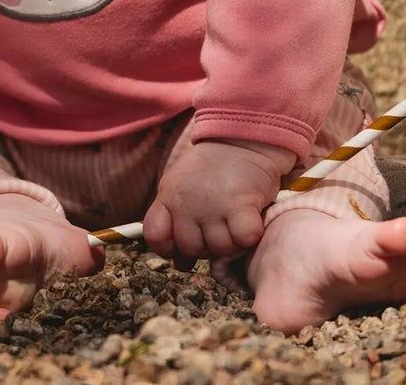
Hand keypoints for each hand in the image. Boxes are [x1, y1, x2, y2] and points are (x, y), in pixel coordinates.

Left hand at [143, 137, 294, 262]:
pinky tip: (250, 220)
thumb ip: (176, 223)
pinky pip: (243, 239)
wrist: (241, 139)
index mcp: (168, 196)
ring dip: (231, 242)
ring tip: (234, 220)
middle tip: (218, 225)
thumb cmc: (213, 169)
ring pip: (219, 249)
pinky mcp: (240, 206)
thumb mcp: (183, 189)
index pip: (154, 236)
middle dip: (206, 245)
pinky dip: (249, 236)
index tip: (183, 244)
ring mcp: (212, 205)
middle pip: (191, 248)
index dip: (168, 247)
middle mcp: (186, 203)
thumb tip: (180, 266)